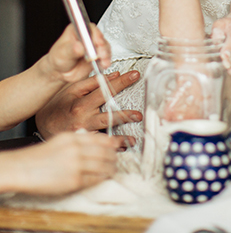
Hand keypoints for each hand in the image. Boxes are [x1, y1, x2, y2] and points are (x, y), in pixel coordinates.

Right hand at [0, 132, 118, 194]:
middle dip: (114, 156)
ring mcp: (76, 165)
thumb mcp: (60, 139)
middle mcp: (77, 150)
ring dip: (111, 168)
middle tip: (117, 159)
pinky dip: (102, 178)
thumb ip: (78, 138)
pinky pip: (94, 179)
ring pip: (102, 166)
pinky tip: (103, 177)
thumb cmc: (39, 155)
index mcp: (74, 138)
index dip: (112, 143)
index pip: (101, 139)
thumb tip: (95, 139)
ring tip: (113, 169)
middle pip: (105, 152)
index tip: (118, 145)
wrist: (23, 168)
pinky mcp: (74, 181)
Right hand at [35, 70, 141, 144]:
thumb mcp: (73, 89)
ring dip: (120, 138)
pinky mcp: (82, 143)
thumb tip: (114, 75)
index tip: (135, 75)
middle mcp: (83, 120)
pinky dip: (110, 147)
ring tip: (132, 139)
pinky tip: (122, 148)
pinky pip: (98, 147)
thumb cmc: (58, 105)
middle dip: (125, 115)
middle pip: (107, 116)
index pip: (105, 90)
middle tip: (138, 115)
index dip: (121, 82)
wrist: (42, 124)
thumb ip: (93, 82)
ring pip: (104, 136)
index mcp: (81, 104)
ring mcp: (83, 133)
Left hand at [42, 24, 111, 83]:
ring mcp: (94, 45)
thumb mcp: (61, 53)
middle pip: (99, 36)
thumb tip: (79, 46)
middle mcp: (87, 35)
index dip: (94, 34)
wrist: (61, 72)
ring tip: (103, 62)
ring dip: (106, 54)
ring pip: (105, 46)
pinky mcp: (99, 54)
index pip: (88, 28)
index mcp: (77, 29)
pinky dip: (106, 60)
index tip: (97, 42)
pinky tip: (103, 64)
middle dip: (102, 46)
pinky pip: (106, 55)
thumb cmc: (59, 58)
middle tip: (100, 55)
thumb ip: (71, 50)